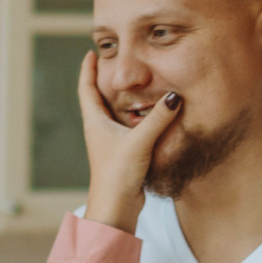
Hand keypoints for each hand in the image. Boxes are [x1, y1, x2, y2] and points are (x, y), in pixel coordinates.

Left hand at [78, 51, 179, 231]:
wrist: (115, 208)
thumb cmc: (117, 175)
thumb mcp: (139, 142)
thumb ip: (157, 119)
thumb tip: (174, 96)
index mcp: (95, 123)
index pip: (87, 90)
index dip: (87, 71)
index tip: (91, 54)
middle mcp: (100, 131)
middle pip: (99, 99)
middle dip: (105, 81)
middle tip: (115, 63)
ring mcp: (111, 143)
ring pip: (115, 114)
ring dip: (122, 100)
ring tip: (134, 84)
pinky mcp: (123, 154)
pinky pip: (129, 129)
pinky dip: (136, 118)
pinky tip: (150, 115)